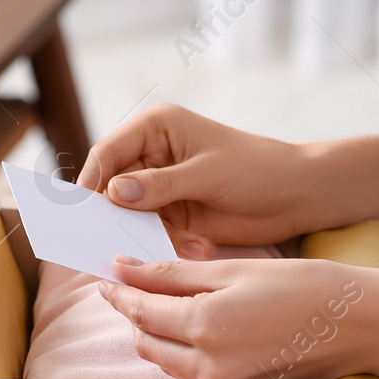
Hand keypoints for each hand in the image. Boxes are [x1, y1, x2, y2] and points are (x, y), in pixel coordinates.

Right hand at [78, 105, 325, 254]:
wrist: (295, 196)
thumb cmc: (256, 169)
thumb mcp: (206, 173)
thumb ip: (159, 185)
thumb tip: (114, 193)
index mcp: (155, 129)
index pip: (108, 153)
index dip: (92, 181)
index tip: (83, 211)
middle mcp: (151, 157)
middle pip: (111, 187)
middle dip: (110, 214)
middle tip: (101, 240)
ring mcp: (161, 189)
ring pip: (128, 216)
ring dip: (140, 234)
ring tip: (160, 246)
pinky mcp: (173, 216)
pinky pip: (152, 234)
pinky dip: (164, 244)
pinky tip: (190, 249)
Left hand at [98, 255, 373, 378]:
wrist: (358, 324)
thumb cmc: (303, 287)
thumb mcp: (234, 269)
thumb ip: (174, 273)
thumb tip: (125, 269)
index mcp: (205, 327)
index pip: (140, 311)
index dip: (120, 292)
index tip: (108, 277)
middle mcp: (208, 366)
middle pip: (147, 342)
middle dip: (134, 315)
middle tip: (132, 288)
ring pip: (167, 363)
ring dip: (157, 336)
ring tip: (162, 305)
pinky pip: (194, 376)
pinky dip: (184, 353)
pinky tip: (196, 329)